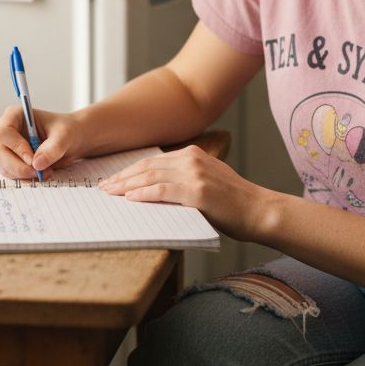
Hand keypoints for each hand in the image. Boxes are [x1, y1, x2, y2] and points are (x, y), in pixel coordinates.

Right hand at [0, 105, 89, 179]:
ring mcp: (6, 148)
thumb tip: (37, 165)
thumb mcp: (64, 136)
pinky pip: (11, 174)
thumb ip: (53, 149)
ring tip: (46, 171)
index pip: (3, 133)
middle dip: (19, 166)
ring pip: (4, 166)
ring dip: (24, 173)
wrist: (69, 141)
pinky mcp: (10, 161)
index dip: (16, 147)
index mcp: (14, 116)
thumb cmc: (65, 131)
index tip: (32, 159)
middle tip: (39, 172)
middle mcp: (6, 132)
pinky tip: (41, 172)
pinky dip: (25, 177)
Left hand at [98, 145, 267, 241]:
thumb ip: (183, 180)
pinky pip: (163, 191)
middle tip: (104, 187)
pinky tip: (130, 198)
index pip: (153, 161)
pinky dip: (144, 194)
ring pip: (151, 177)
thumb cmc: (233, 203)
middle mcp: (192, 159)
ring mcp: (195, 174)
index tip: (113, 180)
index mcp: (193, 154)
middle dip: (123, 177)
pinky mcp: (198, 192)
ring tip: (111, 193)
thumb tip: (152, 190)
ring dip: (127, 185)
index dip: (130, 171)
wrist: (260, 211)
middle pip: (147, 166)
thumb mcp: (206, 182)